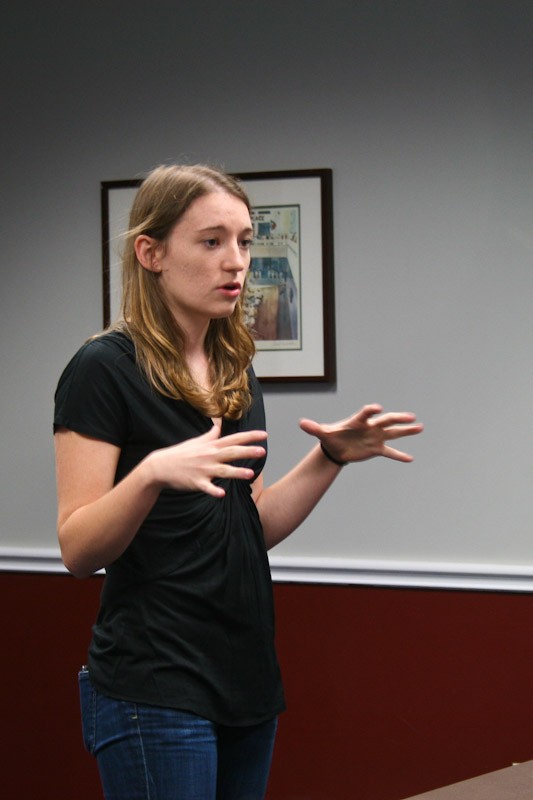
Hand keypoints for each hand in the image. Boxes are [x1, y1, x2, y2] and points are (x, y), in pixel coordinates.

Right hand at [147, 425, 267, 497]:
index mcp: (211, 446)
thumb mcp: (196, 441)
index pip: (234, 439)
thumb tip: (218, 425)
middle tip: (263, 451)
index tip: (264, 435)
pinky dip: (213, 491)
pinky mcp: (195, 482)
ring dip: (236, 472)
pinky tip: (222, 494)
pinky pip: (206, 487)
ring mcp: (203, 470)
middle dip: (247, 452)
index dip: (250, 436)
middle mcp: (209, 456)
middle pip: (231, 453)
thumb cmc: (180, 453)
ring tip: (250, 474)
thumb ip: (210, 434)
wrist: (160, 466)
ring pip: (223, 471)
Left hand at [299, 404, 422, 463]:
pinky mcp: (376, 449)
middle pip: (386, 421)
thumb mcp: (322, 433)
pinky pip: (389, 452)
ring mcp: (375, 437)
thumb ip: (314, 428)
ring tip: (420, 428)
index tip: (378, 408)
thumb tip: (301, 423)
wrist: (335, 446)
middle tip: (411, 417)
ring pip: (393, 433)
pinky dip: (399, 456)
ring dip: (406, 431)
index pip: (366, 413)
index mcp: (358, 421)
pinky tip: (410, 459)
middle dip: (398, 418)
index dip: (371, 410)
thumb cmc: (331, 436)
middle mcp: (370, 427)